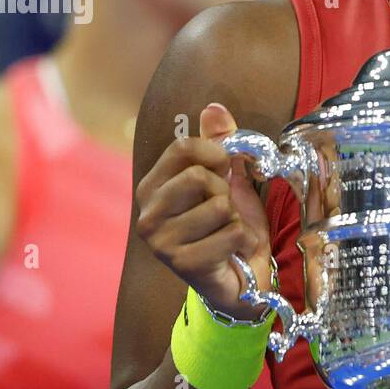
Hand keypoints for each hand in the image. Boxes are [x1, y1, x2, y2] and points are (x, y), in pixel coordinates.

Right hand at [135, 102, 272, 319]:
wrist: (242, 280)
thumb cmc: (229, 227)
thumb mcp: (230, 180)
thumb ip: (221, 144)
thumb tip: (214, 108)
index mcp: (152, 187)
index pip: (183, 147)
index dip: (216, 153)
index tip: (225, 170)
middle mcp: (147, 213)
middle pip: (199, 176)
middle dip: (226, 193)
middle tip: (225, 213)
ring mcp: (160, 242)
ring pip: (219, 206)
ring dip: (236, 220)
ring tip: (227, 235)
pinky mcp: (182, 264)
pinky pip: (231, 233)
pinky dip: (243, 241)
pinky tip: (232, 253)